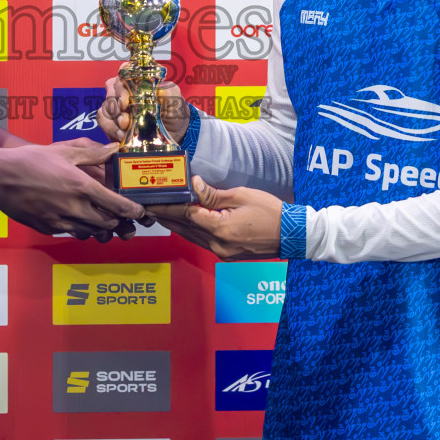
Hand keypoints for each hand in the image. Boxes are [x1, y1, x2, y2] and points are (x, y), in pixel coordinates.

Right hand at [0, 142, 141, 237]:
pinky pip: (72, 233)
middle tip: (121, 213)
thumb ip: (92, 153)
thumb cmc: (30, 161)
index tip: (140, 211)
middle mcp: (74, 208)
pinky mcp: (49, 229)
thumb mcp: (63, 152)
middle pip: (109, 223)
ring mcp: (61, 222)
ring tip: (100, 215)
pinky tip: (77, 217)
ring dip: (100, 227)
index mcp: (81, 187)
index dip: (133, 211)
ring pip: (92, 232)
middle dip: (118, 220)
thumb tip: (113, 149)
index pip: (118, 206)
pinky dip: (80, 228)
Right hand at [98, 74, 191, 143]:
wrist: (174, 133)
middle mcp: (125, 90)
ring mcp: (117, 105)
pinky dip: (110, 129)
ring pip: (105, 107)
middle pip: (111, 91)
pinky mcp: (113, 121)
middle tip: (125, 121)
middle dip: (116, 107)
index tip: (126, 101)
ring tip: (125, 130)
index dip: (122, 85)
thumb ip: (170, 92)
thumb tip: (160, 89)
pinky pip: (103, 121)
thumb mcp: (175, 101)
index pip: (123, 72)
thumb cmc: (173, 111)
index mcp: (138, 80)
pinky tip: (122, 135)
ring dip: (114, 120)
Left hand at [149, 176, 282, 259]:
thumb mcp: (241, 196)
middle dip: (164, 215)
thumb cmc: (270, 212)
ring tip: (159, 212)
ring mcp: (221, 252)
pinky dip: (189, 230)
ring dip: (174, 224)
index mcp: (220, 229)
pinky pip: (201, 241)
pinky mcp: (226, 254)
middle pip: (183, 228)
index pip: (185, 214)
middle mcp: (217, 245)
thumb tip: (194, 185)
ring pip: (190, 236)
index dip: (166, 206)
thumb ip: (213, 195)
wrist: (292, 235)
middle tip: (147, 205)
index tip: (151, 199)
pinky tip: (182, 223)